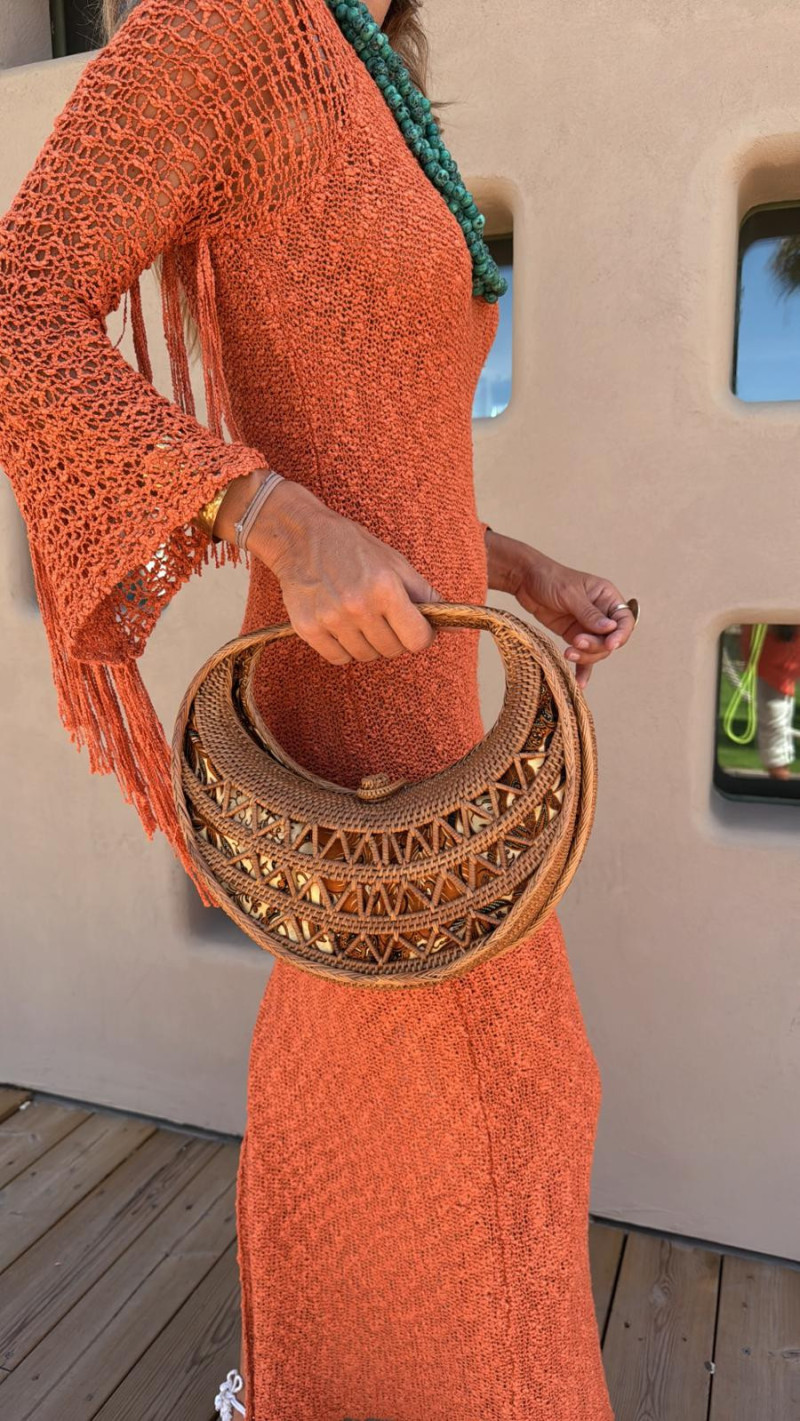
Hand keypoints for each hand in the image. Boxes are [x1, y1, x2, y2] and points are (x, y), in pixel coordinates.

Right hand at [215, 471, 440, 663]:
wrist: (301, 538)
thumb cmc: (352, 548)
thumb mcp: (395, 562)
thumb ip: (423, 594)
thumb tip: (451, 623)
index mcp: (385, 588)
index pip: (418, 639)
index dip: (422, 636)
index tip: (417, 628)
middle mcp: (358, 606)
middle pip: (393, 650)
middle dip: (395, 638)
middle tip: (384, 618)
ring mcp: (331, 620)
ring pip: (366, 656)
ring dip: (369, 644)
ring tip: (360, 618)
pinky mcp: (308, 629)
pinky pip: (339, 659)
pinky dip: (344, 648)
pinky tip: (341, 626)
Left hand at [486, 529, 635, 689]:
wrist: (526, 580)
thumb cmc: (550, 579)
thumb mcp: (570, 594)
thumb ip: (589, 613)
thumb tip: (611, 628)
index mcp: (607, 597)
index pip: (624, 620)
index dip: (620, 634)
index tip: (610, 644)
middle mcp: (602, 613)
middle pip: (610, 639)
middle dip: (596, 645)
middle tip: (576, 642)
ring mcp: (587, 626)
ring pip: (597, 650)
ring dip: (585, 655)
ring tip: (568, 652)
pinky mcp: (574, 636)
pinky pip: (583, 655)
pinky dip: (582, 669)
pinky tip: (580, 684)